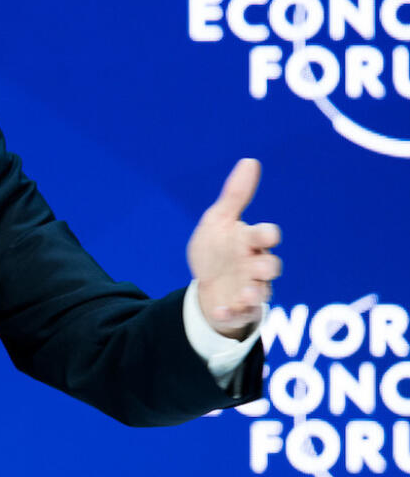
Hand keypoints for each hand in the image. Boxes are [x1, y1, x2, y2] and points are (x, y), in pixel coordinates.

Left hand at [186, 158, 281, 338]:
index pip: (267, 235)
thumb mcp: (219, 221)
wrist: (206, 282)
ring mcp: (250, 288)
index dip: (267, 234)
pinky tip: (220, 311)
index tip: (265, 234)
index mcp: (250, 241)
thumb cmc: (218, 248)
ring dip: (256, 292)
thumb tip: (250, 161)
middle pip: (270, 266)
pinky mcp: (239, 309)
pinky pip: (239, 315)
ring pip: (262, 293)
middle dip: (266, 266)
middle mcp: (255, 265)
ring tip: (247, 292)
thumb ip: (235, 195)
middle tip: (258, 266)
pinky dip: (231, 314)